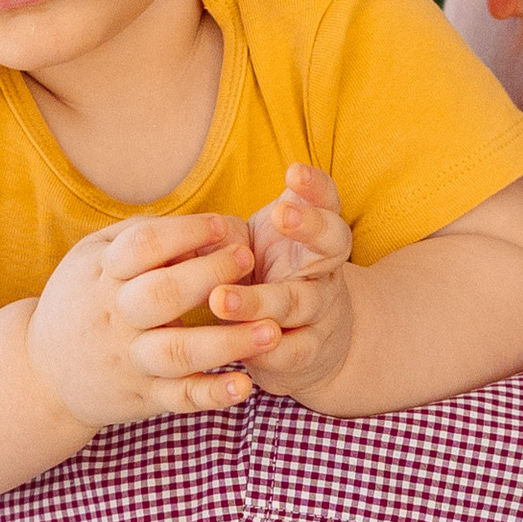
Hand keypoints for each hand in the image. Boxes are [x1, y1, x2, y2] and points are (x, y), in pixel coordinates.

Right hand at [26, 211, 278, 430]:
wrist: (42, 374)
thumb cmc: (82, 300)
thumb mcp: (92, 257)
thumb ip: (139, 236)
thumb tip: (201, 225)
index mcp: (103, 274)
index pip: (143, 245)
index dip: (186, 232)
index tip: (223, 224)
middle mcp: (115, 317)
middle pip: (162, 294)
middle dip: (210, 275)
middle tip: (248, 259)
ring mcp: (129, 360)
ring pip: (177, 352)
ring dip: (226, 342)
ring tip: (271, 329)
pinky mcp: (143, 397)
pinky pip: (180, 399)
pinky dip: (213, 395)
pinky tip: (245, 386)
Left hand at [207, 167, 354, 401]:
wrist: (306, 341)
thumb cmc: (267, 276)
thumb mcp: (254, 246)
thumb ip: (229, 234)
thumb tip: (189, 230)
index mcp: (315, 234)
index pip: (326, 202)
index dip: (315, 187)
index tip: (294, 170)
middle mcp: (325, 268)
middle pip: (332, 244)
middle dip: (309, 226)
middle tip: (282, 213)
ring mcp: (321, 310)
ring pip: (300, 302)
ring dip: (262, 301)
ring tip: (221, 299)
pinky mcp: (309, 351)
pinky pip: (293, 350)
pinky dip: (268, 350)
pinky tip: (242, 349)